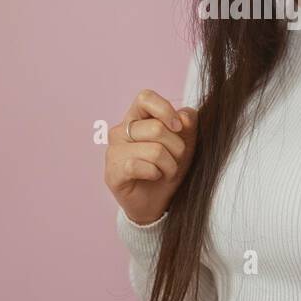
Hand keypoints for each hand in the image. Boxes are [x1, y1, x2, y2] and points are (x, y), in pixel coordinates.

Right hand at [104, 89, 198, 225]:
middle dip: (177, 147)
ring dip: (170, 165)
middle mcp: (120, 131)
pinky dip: (156, 174)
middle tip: (175, 160)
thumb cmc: (169, 167)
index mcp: (136, 118)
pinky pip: (141, 166)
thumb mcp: (185, 143)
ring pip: (154, 150)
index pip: (145, 98)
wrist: (158, 202)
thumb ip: (188, 124)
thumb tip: (184, 115)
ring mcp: (114, 152)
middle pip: (157, 128)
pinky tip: (154, 178)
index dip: (165, 110)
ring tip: (167, 171)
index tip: (178, 127)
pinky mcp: (112, 173)